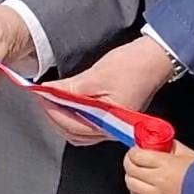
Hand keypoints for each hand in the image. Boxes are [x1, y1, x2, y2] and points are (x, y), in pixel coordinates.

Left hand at [41, 35, 173, 146]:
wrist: (154, 59)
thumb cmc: (131, 65)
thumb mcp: (96, 75)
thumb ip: (71, 88)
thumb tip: (48, 91)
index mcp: (110, 123)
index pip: (72, 126)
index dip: (53, 112)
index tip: (40, 97)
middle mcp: (112, 131)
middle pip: (74, 133)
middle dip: (55, 117)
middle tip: (42, 98)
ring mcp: (113, 127)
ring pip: (79, 133)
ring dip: (62, 118)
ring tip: (51, 100)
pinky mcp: (113, 119)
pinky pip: (88, 126)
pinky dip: (73, 117)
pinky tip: (66, 103)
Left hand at [123, 140, 193, 193]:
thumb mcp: (186, 152)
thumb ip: (169, 145)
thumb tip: (159, 140)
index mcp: (165, 163)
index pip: (137, 155)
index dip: (133, 151)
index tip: (135, 149)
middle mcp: (158, 180)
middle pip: (131, 169)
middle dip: (129, 162)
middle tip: (133, 158)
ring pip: (132, 185)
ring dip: (131, 176)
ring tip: (136, 172)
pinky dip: (135, 191)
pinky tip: (140, 186)